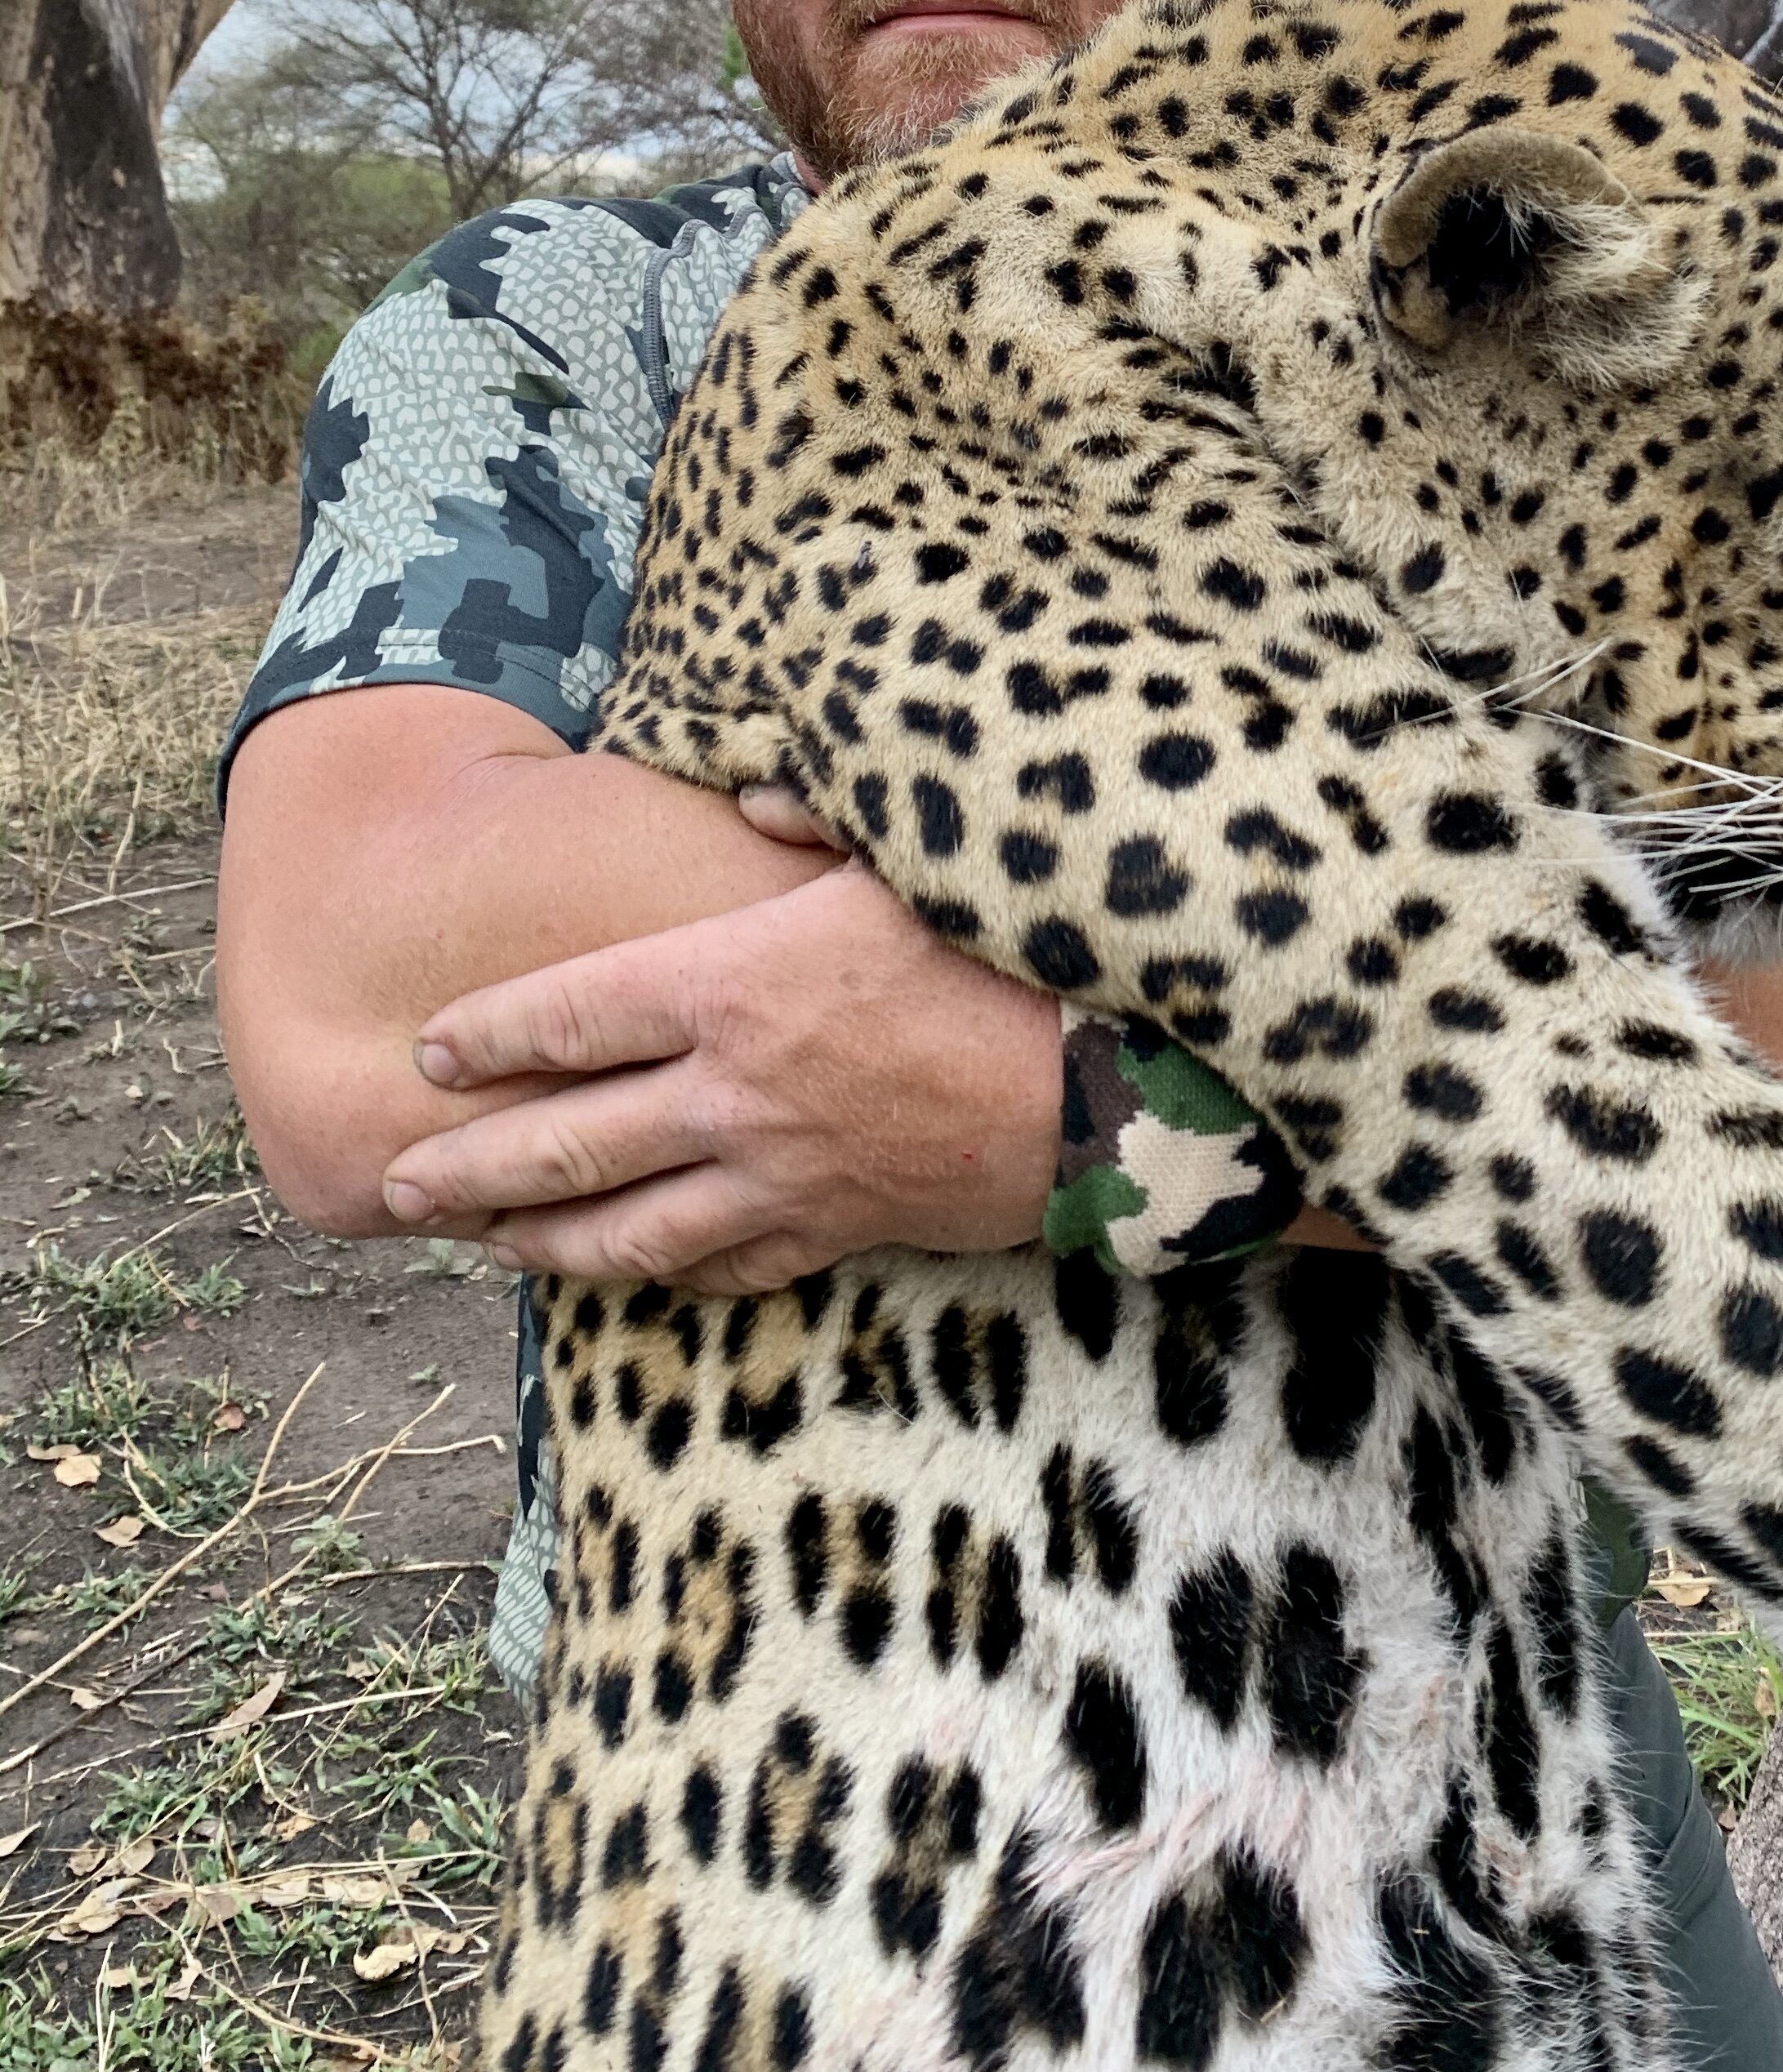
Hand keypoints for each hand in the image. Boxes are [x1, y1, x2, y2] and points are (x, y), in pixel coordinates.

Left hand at [379, 861, 1062, 1293]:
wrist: (1099, 1082)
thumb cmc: (1001, 952)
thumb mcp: (899, 857)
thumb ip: (808, 821)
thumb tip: (753, 796)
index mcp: (732, 984)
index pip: (572, 1012)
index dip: (490, 1033)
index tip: (429, 1050)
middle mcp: (731, 1091)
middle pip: (563, 1140)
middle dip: (467, 1165)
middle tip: (395, 1183)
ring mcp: (775, 1175)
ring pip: (622, 1230)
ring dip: (536, 1240)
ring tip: (476, 1245)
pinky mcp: (829, 1231)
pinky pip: (719, 1267)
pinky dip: (660, 1274)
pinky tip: (623, 1275)